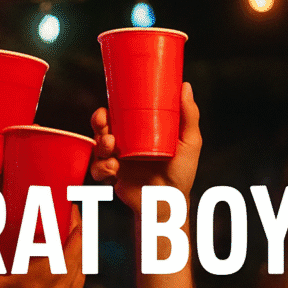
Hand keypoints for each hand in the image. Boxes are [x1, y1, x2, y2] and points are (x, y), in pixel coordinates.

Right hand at [0, 207, 85, 287]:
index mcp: (34, 285)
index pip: (67, 249)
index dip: (76, 227)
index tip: (74, 209)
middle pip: (79, 259)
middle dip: (80, 234)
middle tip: (74, 217)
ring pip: (81, 274)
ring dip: (80, 253)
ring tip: (74, 235)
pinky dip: (76, 272)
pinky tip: (70, 263)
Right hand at [90, 82, 201, 213]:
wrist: (172, 202)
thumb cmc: (182, 172)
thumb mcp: (189, 141)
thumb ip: (189, 115)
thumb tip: (185, 85)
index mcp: (138, 133)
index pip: (119, 115)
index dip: (109, 109)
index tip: (108, 106)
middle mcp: (125, 144)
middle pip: (102, 128)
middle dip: (98, 123)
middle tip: (104, 123)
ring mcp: (118, 161)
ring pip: (97, 147)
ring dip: (100, 144)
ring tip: (111, 146)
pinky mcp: (113, 177)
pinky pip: (97, 170)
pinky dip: (101, 168)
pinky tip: (113, 169)